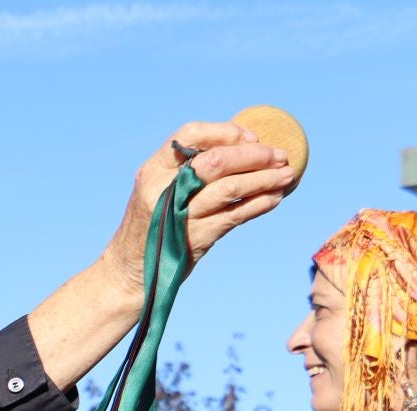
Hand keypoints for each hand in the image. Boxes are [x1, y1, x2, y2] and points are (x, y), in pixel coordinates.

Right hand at [98, 122, 293, 296]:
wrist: (129, 273)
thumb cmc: (152, 226)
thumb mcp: (157, 191)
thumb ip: (186, 172)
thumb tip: (241, 148)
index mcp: (152, 170)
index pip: (191, 135)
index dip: (226, 132)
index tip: (252, 137)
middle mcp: (162, 190)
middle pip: (216, 160)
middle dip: (254, 155)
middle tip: (280, 156)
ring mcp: (178, 215)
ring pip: (230, 187)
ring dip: (265, 178)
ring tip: (287, 174)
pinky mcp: (194, 238)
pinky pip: (235, 215)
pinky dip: (259, 204)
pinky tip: (275, 198)